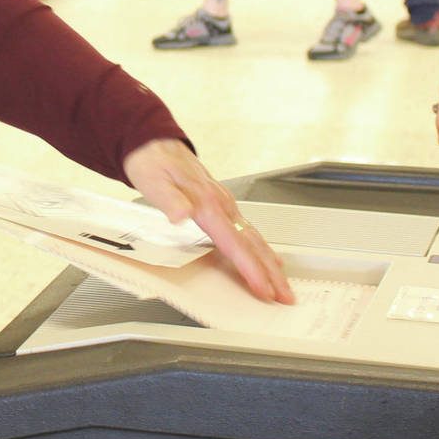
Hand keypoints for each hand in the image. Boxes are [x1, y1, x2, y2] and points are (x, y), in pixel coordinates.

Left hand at [123, 139, 293, 303]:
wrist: (154, 142)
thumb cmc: (153, 163)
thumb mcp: (154, 182)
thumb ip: (170, 201)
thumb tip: (181, 215)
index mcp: (207, 203)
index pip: (234, 243)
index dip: (251, 268)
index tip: (263, 287)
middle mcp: (221, 204)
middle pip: (252, 244)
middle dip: (271, 273)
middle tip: (285, 296)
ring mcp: (224, 204)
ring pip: (254, 238)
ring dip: (270, 264)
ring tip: (282, 285)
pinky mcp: (223, 205)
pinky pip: (248, 231)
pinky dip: (261, 249)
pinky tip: (269, 257)